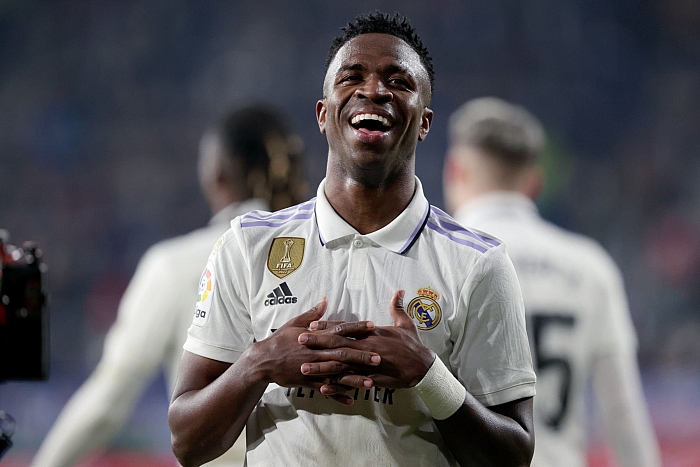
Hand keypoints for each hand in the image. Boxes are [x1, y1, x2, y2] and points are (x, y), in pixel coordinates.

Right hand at [249, 298, 379, 403]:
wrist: (263, 361)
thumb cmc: (280, 340)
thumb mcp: (295, 323)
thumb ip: (313, 314)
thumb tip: (325, 300)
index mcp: (315, 336)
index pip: (339, 330)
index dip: (356, 328)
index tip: (372, 326)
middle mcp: (316, 352)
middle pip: (342, 354)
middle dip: (361, 356)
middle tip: (379, 358)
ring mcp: (313, 369)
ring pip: (337, 375)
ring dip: (354, 379)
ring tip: (371, 383)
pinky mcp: (308, 382)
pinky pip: (325, 391)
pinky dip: (338, 396)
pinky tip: (352, 401)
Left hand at [299, 290, 434, 391]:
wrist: (423, 367)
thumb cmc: (413, 345)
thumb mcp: (406, 323)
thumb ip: (397, 307)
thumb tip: (398, 291)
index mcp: (372, 334)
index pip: (346, 328)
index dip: (328, 326)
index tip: (312, 324)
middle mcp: (367, 348)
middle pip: (338, 345)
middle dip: (317, 343)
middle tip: (298, 340)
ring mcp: (368, 365)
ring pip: (340, 366)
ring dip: (321, 367)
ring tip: (303, 368)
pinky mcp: (371, 379)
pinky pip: (350, 383)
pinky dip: (336, 386)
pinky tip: (322, 388)